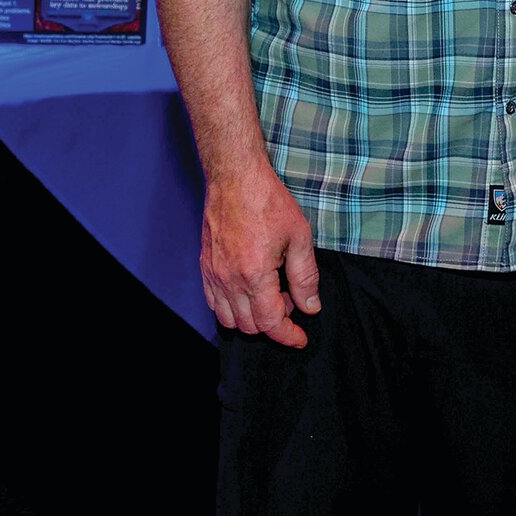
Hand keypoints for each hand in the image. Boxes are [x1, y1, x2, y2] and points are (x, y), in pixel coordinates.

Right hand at [201, 167, 321, 347]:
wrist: (236, 178)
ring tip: (272, 294)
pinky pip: (214, 304)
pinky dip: (231, 309)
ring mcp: (214, 275)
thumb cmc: (268, 202)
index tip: (301, 338)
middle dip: (274, 323)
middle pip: (250, 326)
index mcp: (254, 274)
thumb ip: (305, 276)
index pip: (270, 323)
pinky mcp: (205, 267)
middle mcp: (229, 281)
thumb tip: (310, 306)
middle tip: (291, 300)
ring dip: (252, 318)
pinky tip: (249, 292)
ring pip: (229, 320)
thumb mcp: (299, 236)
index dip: (288, 335)